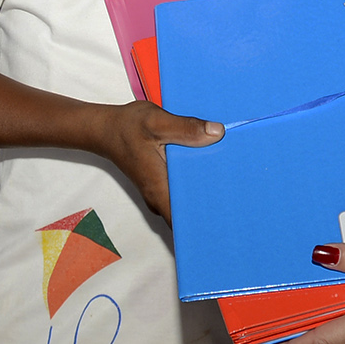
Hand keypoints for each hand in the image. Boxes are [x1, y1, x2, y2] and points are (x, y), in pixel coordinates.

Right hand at [90, 101, 221, 223]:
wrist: (104, 130)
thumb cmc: (126, 127)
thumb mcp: (157, 121)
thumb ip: (187, 128)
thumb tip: (218, 132)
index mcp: (159, 188)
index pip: (185, 220)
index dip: (206, 222)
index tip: (229, 216)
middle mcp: (160, 197)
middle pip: (191, 211)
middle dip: (214, 204)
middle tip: (240, 190)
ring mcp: (160, 192)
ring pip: (188, 201)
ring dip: (206, 192)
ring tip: (231, 178)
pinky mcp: (162, 184)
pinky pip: (183, 190)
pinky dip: (196, 182)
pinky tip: (212, 168)